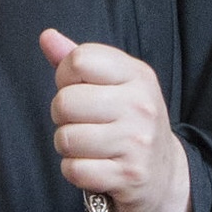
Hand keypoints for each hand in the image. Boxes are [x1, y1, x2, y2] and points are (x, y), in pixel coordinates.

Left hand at [40, 29, 192, 211]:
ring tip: (90, 146)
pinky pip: (74, 170)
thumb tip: (47, 36)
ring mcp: (136, 142)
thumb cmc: (130, 124)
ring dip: (68, 147)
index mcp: (137, 75)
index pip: (80, 59)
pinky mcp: (128, 175)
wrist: (165, 174)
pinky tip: (95, 167)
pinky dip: (76, 171)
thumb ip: (78, 60)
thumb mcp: (114, 84)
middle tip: (83, 123)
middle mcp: (140, 105)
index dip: (65, 77)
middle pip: (65, 102)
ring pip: (66, 138)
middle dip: (62, 116)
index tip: (78, 90)